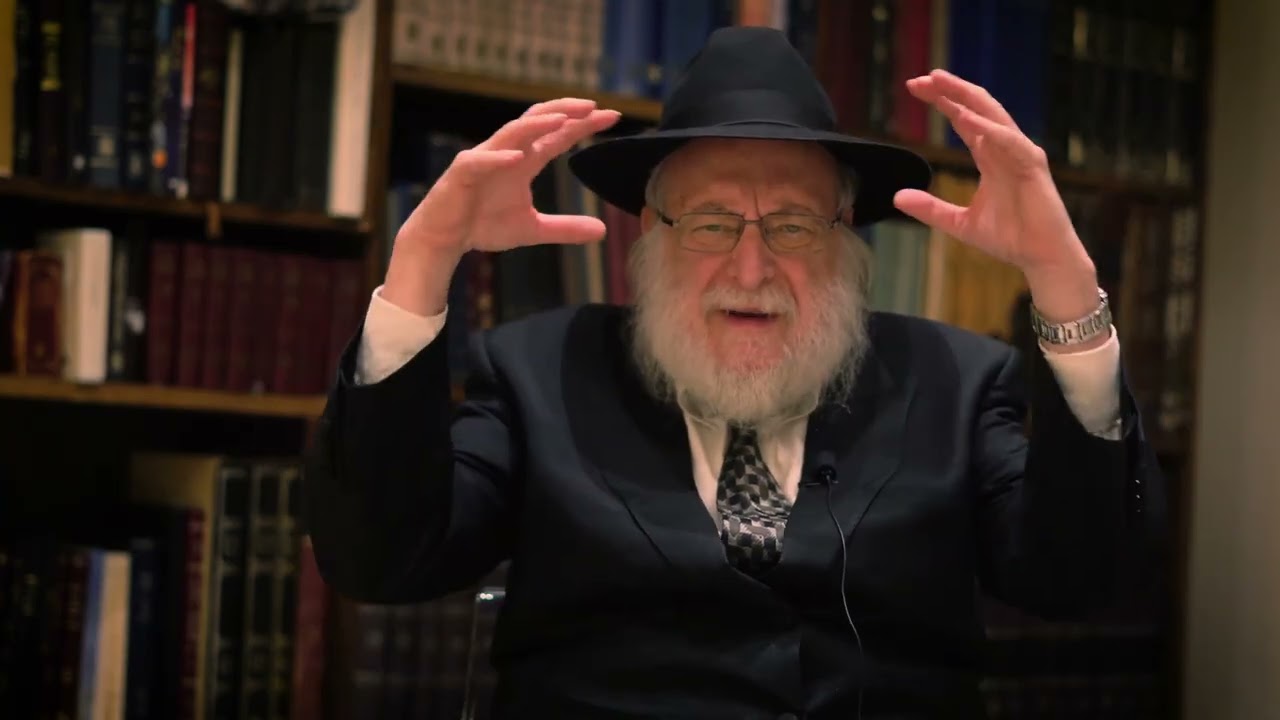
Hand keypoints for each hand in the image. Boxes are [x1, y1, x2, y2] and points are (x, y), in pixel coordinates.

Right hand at [383, 98, 620, 314]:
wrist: (445, 239)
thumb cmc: (484, 225)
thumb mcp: (533, 229)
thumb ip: (565, 227)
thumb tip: (602, 231)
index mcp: (525, 160)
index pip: (558, 135)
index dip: (583, 124)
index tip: (612, 117)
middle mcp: (507, 152)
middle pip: (537, 120)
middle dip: (565, 110)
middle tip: (594, 106)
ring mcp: (484, 158)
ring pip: (511, 132)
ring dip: (536, 124)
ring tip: (562, 120)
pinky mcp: (463, 173)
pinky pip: (481, 161)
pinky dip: (499, 158)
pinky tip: (518, 157)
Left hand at [892, 69, 1100, 328]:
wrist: (1040, 258)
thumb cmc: (1009, 237)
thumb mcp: (958, 222)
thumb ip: (930, 208)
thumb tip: (897, 197)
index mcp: (990, 156)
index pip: (963, 118)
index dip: (942, 101)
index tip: (915, 87)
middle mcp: (1005, 148)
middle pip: (976, 108)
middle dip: (950, 90)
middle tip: (922, 77)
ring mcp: (1021, 154)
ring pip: (992, 115)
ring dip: (966, 97)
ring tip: (940, 83)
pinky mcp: (1033, 167)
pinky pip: (1009, 141)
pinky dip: (988, 129)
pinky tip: (965, 118)